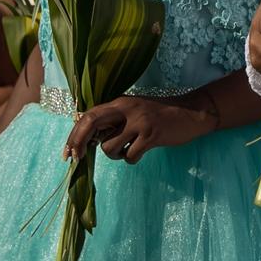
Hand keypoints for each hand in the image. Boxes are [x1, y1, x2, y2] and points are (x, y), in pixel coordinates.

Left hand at [63, 95, 210, 164]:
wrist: (192, 113)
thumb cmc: (160, 115)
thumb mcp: (135, 111)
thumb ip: (114, 120)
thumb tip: (89, 138)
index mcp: (120, 102)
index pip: (89, 115)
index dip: (74, 133)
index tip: (68, 150)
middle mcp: (127, 109)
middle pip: (92, 124)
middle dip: (78, 143)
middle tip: (76, 159)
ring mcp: (139, 122)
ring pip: (109, 147)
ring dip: (115, 155)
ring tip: (128, 150)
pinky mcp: (152, 135)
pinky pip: (130, 156)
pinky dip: (132, 159)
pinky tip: (141, 152)